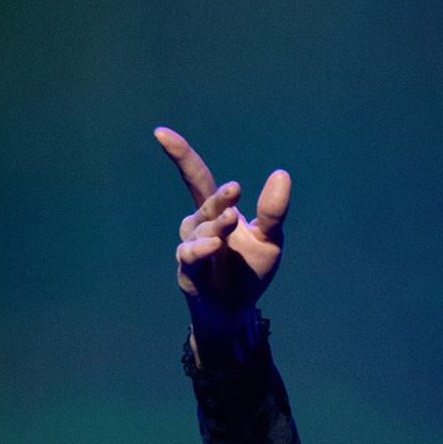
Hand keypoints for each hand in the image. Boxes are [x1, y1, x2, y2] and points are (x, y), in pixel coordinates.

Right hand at [154, 127, 289, 353]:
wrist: (236, 310)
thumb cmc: (249, 271)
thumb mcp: (270, 240)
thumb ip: (273, 212)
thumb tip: (282, 174)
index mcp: (215, 211)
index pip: (196, 178)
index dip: (180, 156)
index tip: (161, 133)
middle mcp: (198, 225)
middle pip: (207, 204)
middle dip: (221, 198)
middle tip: (236, 190)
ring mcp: (191, 248)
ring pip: (201, 230)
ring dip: (217, 226)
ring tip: (232, 221)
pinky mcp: (189, 273)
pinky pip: (191, 257)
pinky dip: (201, 250)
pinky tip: (214, 245)